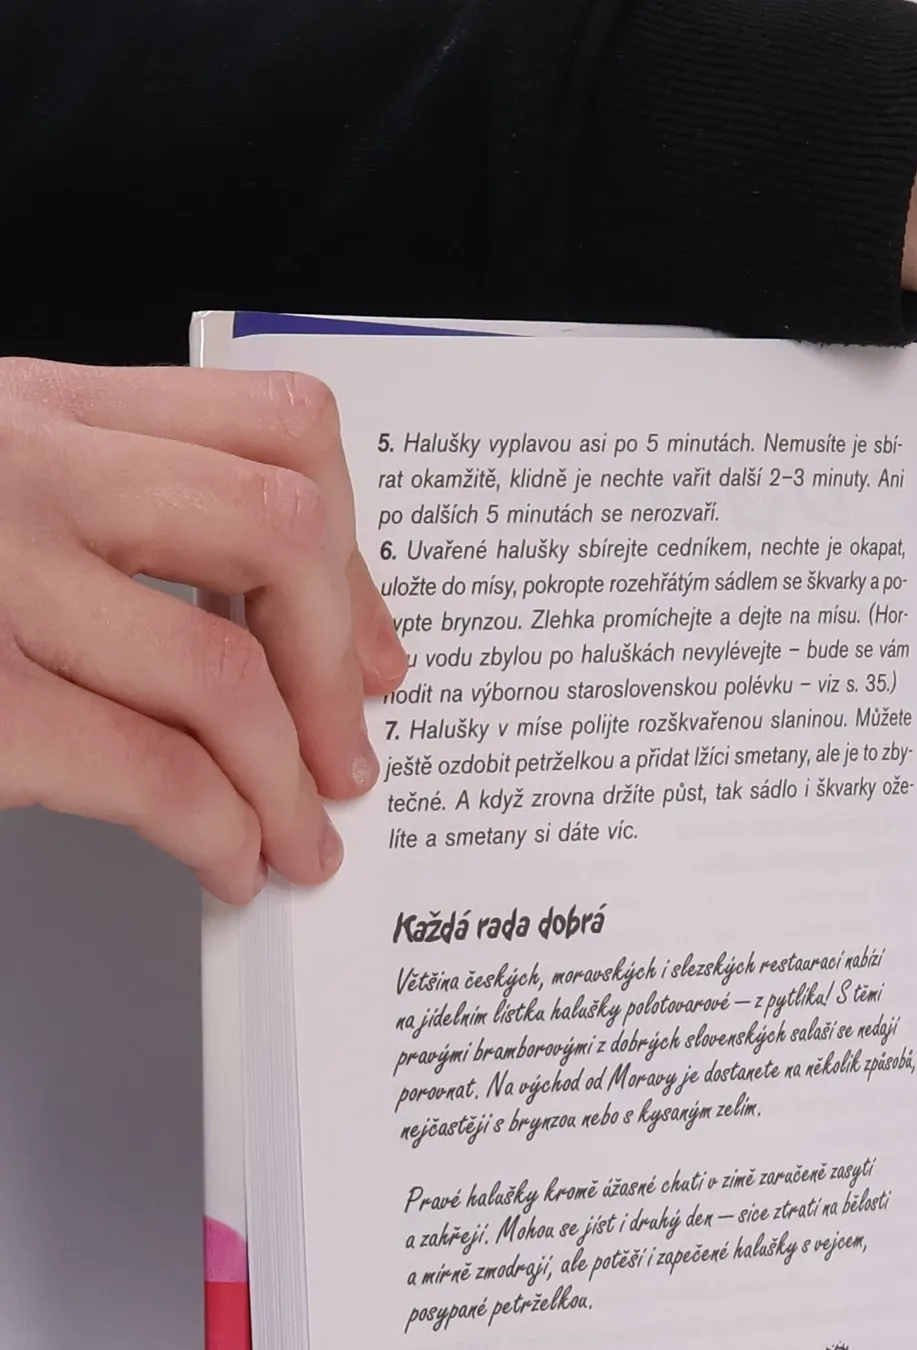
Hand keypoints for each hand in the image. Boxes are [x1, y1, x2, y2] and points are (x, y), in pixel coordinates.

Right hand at [0, 358, 406, 901]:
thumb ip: (101, 506)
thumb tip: (265, 624)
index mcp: (35, 409)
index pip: (272, 429)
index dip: (351, 552)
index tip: (371, 644)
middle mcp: (19, 468)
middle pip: (281, 527)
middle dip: (341, 664)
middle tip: (349, 751)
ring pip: (228, 671)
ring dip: (290, 780)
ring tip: (299, 836)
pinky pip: (154, 772)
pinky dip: (221, 833)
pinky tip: (226, 862)